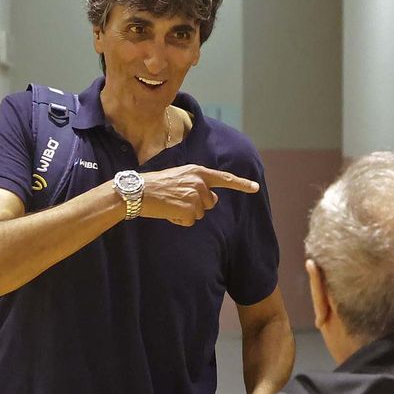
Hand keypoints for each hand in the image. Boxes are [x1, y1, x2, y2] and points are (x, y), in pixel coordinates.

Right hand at [138, 165, 258, 226]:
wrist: (138, 191)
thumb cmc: (156, 184)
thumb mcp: (180, 176)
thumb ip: (198, 184)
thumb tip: (213, 199)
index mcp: (198, 171)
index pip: (224, 179)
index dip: (241, 184)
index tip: (255, 188)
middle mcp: (200, 182)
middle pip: (210, 203)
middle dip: (197, 205)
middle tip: (177, 199)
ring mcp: (195, 196)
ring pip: (200, 213)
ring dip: (187, 213)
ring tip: (170, 204)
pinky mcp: (189, 209)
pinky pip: (190, 221)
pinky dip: (180, 220)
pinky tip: (168, 211)